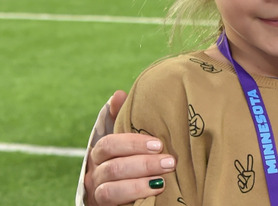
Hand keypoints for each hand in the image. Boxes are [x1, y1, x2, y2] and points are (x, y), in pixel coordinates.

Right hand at [84, 91, 175, 205]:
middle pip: (113, 168)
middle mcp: (95, 174)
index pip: (108, 145)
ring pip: (111, 190)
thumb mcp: (124, 140)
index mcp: (99, 154)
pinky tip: (155, 193)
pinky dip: (135, 197)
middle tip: (170, 162)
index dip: (132, 143)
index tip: (158, 144)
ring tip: (163, 181)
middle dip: (144, 164)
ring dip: (140, 184)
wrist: (118, 197)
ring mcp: (100, 193)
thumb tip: (119, 94)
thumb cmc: (125, 160)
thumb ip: (121, 119)